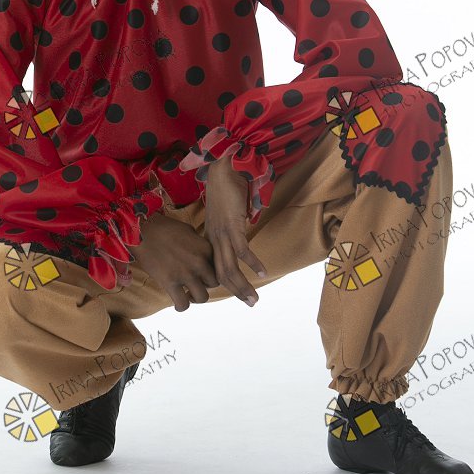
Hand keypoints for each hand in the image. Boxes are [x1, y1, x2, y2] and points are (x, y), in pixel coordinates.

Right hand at [124, 212, 219, 311]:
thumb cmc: (163, 227)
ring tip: (187, 294)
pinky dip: (181, 307)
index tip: (203, 272)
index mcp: (205, 248)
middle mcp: (199, 262)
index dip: (211, 271)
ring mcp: (185, 273)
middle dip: (205, 284)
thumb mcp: (188, 230)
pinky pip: (183, 304)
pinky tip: (177, 303)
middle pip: (214, 283)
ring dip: (196, 297)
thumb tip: (203, 255)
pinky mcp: (170, 283)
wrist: (142, 231)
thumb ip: (199, 244)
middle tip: (195, 283)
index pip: (218, 266)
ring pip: (202, 297)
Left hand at [204, 154, 267, 306]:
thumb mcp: (225, 214)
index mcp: (211, 237)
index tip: (238, 292)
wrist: (223, 169)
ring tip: (254, 298)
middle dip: (236, 290)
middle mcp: (214, 239)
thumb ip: (231, 228)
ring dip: (243, 285)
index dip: (226, 282)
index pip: (216, 267)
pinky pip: (242, 249)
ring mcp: (222, 233)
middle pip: (222, 273)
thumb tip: (242, 238)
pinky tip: (262, 272)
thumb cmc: (226, 190)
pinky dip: (252, 262)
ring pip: (229, 267)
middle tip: (250, 304)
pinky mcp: (232, 225)